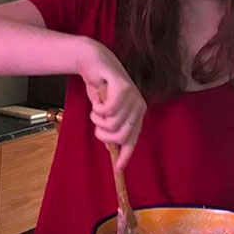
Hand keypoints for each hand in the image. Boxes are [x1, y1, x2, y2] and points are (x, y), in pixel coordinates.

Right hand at [77, 39, 145, 168]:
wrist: (95, 64)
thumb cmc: (100, 90)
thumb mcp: (105, 114)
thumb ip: (111, 129)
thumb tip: (113, 153)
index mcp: (136, 114)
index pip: (132, 140)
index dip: (125, 155)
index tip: (118, 169)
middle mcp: (138, 106)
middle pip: (120, 135)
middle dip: (103, 134)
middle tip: (96, 124)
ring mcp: (132, 97)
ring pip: (112, 124)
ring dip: (97, 119)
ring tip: (96, 109)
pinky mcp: (122, 87)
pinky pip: (108, 110)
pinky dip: (97, 109)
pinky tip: (97, 100)